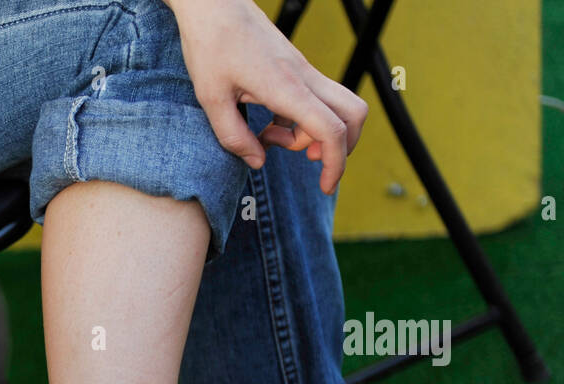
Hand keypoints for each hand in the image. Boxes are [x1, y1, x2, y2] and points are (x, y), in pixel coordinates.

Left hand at [168, 0, 367, 192]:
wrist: (214, 5)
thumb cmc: (210, 46)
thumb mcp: (211, 99)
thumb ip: (234, 138)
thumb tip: (259, 162)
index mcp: (286, 87)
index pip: (330, 129)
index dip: (335, 163)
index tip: (325, 186)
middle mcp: (304, 77)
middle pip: (353, 114)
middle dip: (340, 147)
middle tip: (304, 159)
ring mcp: (303, 70)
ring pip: (337, 106)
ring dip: (314, 133)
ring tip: (271, 137)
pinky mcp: (296, 68)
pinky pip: (315, 99)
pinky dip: (301, 120)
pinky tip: (269, 123)